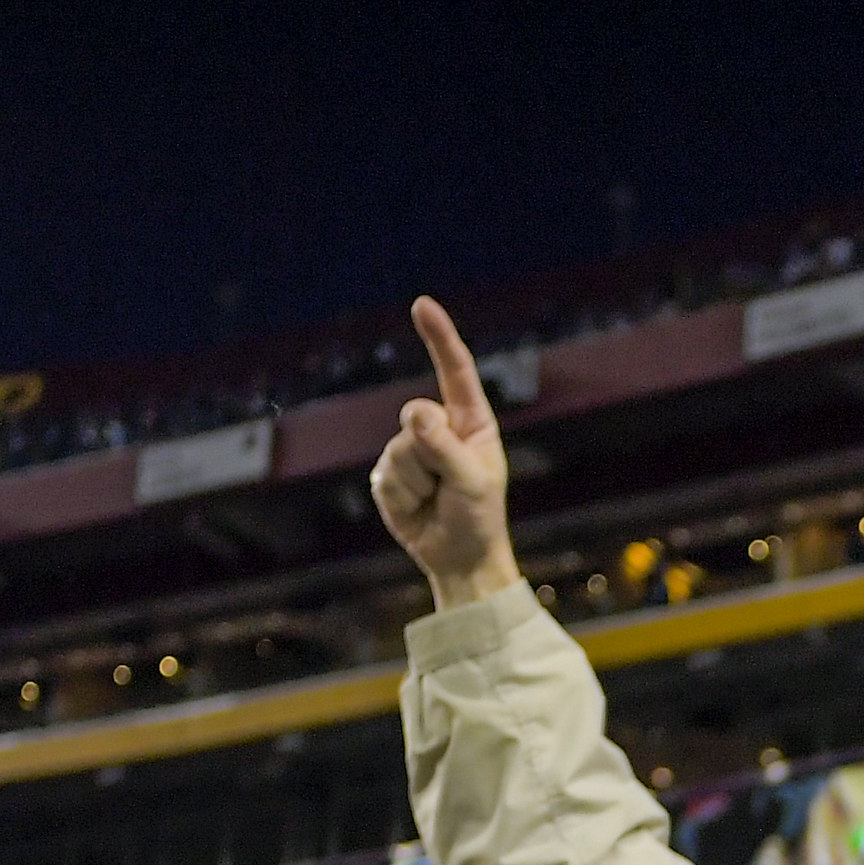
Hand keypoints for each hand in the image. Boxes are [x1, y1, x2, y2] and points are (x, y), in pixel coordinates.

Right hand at [370, 296, 519, 608]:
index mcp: (471, 422)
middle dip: (430, 454)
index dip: (438, 338)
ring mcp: (410, 449)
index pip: (455, 372)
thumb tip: (414, 412)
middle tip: (450, 485)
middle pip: (416, 417)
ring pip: (398, 450)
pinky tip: (416, 509)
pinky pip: (384, 476)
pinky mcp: (387, 473)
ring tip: (436, 499)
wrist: (459, 558)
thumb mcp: (472, 481)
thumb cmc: (479, 517)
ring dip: (418, 482)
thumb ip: (445, 447)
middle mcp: (439, 428)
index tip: (421, 305)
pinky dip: (401, 497)